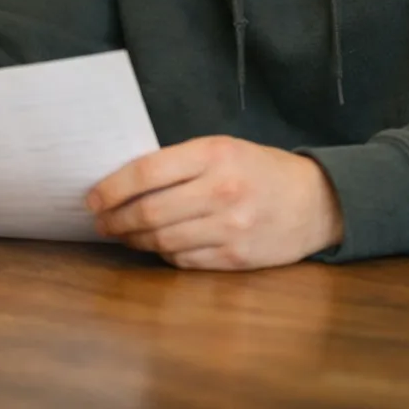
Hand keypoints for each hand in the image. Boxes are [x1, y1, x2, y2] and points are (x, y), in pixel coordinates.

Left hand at [88, 136, 343, 270]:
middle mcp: (221, 191)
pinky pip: (184, 260)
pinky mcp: (237, 257)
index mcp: (213, 155)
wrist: (316, 201)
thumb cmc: (260, 170)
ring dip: (134, 240)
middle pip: (148, 212)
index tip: (91, 198)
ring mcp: (230, 228)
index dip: (111, 188)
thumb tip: (123, 182)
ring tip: (123, 234)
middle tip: (101, 221)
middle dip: (115, 219)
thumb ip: (179, 162)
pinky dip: (163, 254)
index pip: (146, 172)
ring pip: (162, 240)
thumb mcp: (223, 149)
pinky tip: (157, 246)